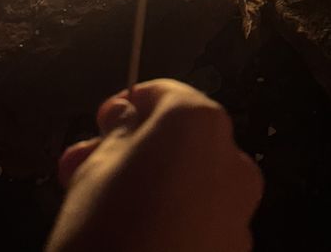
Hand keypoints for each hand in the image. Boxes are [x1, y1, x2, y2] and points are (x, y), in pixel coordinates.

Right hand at [46, 78, 262, 251]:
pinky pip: (202, 220)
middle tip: (91, 164)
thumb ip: (117, 131)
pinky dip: (175, 218)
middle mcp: (231, 161)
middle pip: (180, 140)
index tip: (101, 122)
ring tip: (104, 205)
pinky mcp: (235, 251)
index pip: (164, 94)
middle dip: (136, 148)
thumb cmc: (105, 228)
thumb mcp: (95, 166)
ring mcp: (240, 212)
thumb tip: (125, 117)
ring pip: (192, 181)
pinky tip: (137, 234)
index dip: (128, 104)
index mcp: (199, 125)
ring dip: (155, 183)